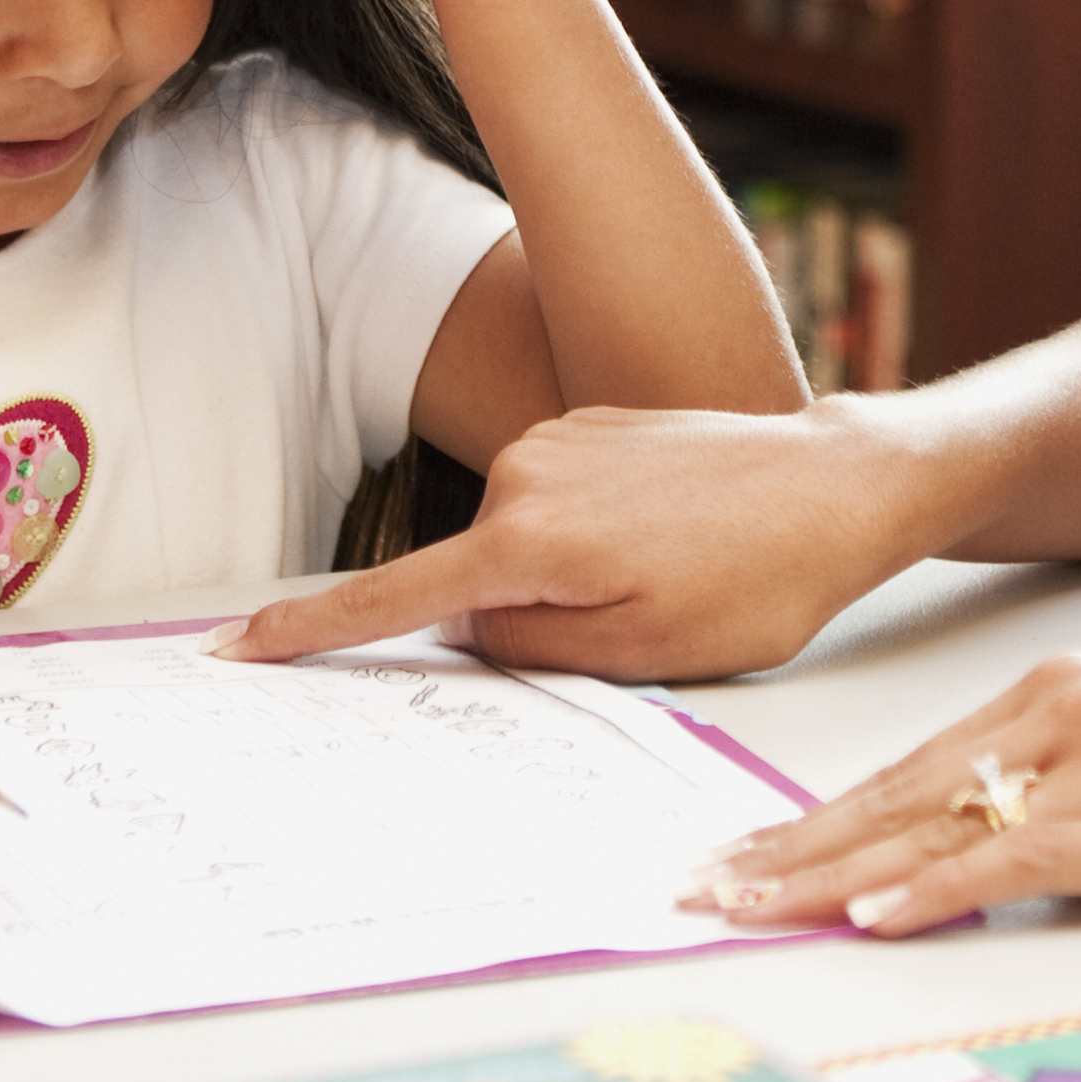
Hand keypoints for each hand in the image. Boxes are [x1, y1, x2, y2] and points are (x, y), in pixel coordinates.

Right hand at [211, 400, 952, 683]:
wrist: (843, 484)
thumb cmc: (763, 581)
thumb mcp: (649, 653)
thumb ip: (536, 649)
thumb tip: (468, 629)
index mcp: (534, 540)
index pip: (396, 598)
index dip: (313, 630)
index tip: (237, 647)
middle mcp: (528, 475)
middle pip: (477, 584)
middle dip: (530, 623)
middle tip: (647, 621)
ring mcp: (557, 442)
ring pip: (520, 550)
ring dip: (570, 582)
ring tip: (677, 575)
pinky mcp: (589, 428)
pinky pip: (557, 510)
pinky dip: (592, 542)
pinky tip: (674, 538)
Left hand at [688, 654, 1080, 935]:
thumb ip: (1067, 803)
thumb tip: (984, 870)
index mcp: (1055, 697)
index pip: (903, 771)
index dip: (809, 821)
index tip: (734, 857)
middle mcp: (1059, 716)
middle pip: (892, 795)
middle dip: (784, 850)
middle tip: (691, 890)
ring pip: (931, 828)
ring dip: (826, 876)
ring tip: (742, 908)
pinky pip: (1014, 859)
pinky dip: (934, 891)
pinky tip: (873, 915)